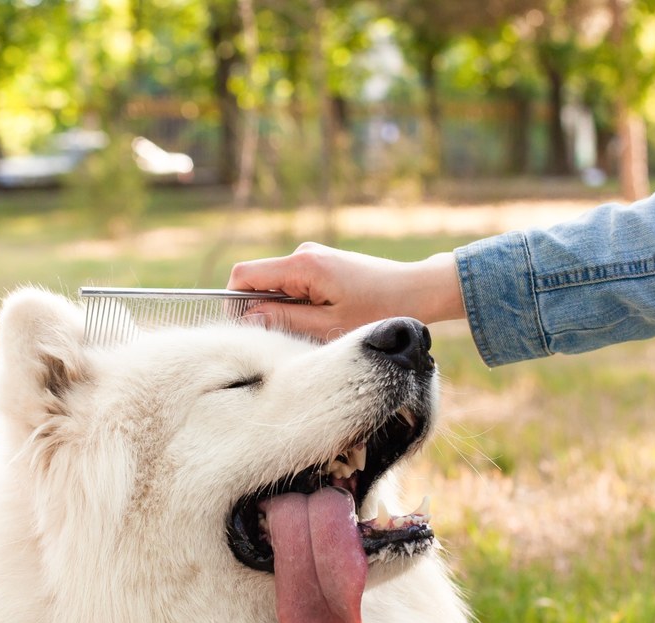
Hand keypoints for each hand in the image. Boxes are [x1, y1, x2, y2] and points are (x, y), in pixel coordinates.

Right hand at [226, 242, 464, 341]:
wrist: (420, 290)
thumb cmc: (381, 310)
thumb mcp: (330, 326)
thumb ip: (284, 321)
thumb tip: (246, 319)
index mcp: (303, 265)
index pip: (243, 276)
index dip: (234, 303)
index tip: (247, 330)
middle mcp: (304, 253)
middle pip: (258, 281)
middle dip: (262, 311)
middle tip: (287, 338)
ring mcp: (314, 257)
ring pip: (277, 286)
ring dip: (284, 311)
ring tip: (314, 330)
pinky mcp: (323, 265)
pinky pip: (294, 286)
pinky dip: (298, 306)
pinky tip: (324, 321)